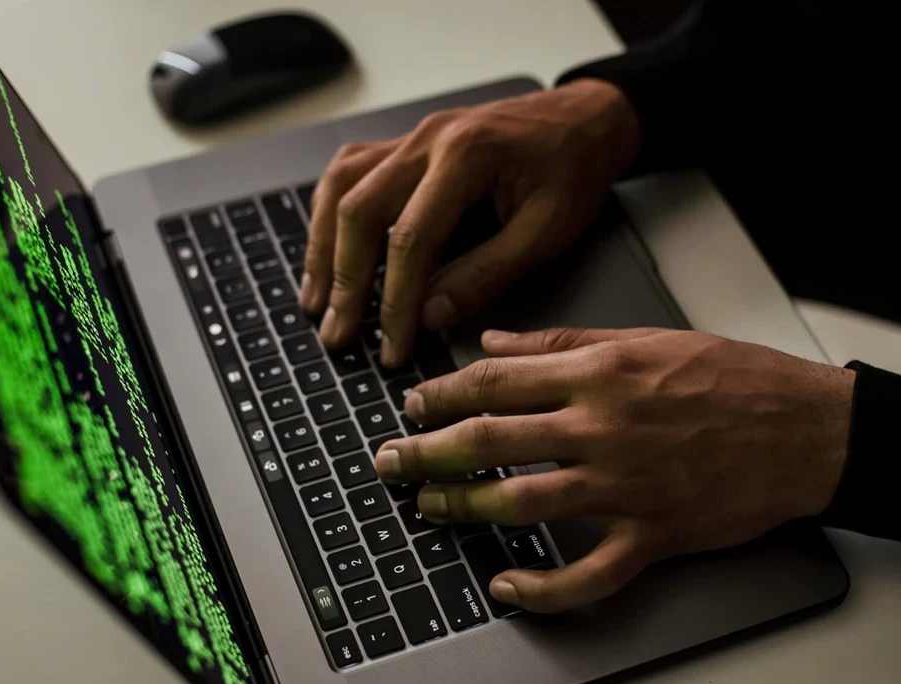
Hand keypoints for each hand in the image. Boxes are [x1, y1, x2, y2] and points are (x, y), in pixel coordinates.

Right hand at [300, 79, 640, 366]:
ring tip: (317, 301)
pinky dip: (330, 215)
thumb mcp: (546, 230)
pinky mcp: (406, 146)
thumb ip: (487, 274)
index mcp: (466, 154)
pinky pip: (350, 174)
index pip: (411, 238)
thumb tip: (431, 316)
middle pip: (359, 209)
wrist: (584, 120)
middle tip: (338, 334)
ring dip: (322, 247)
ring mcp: (411, 137)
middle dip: (345, 280)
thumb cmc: (572, 169)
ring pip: (341, 188)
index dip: (396, 301)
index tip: (392, 346)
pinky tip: (325, 250)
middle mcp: (427, 139)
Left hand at [373, 328, 854, 612]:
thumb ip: (563, 340)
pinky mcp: (653, 535)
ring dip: (464, 509)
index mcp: (600, 371)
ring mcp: (626, 485)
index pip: (495, 381)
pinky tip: (506, 588)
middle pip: (490, 441)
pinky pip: (588, 574)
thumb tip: (495, 342)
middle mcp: (603, 426)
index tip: (411, 406)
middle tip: (389, 462)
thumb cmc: (735, 379)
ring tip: (427, 509)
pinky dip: (542, 589)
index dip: (440, 395)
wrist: (808, 430)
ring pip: (522, 503)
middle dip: (427, 452)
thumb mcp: (647, 338)